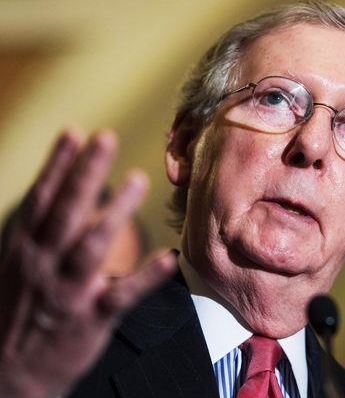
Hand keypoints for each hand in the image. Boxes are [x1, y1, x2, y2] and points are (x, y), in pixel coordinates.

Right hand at [0, 130, 175, 397]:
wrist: (9, 372)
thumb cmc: (22, 306)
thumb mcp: (21, 264)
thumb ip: (44, 228)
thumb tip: (67, 187)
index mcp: (28, 248)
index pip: (43, 198)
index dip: (57, 164)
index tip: (74, 132)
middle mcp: (45, 264)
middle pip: (67, 211)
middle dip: (85, 173)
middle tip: (105, 137)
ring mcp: (69, 291)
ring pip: (92, 246)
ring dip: (115, 212)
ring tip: (137, 179)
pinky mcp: (92, 318)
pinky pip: (122, 295)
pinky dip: (145, 276)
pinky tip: (167, 257)